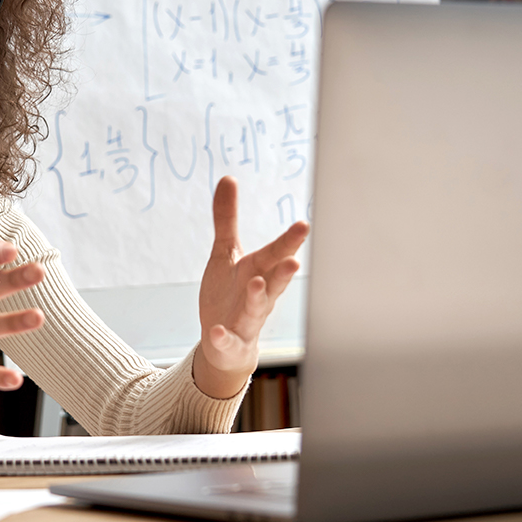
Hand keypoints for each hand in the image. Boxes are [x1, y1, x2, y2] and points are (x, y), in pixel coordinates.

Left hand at [194, 176, 308, 399]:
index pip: (275, 254)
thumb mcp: (225, 254)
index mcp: (259, 271)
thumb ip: (227, 219)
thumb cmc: (232, 293)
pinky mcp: (230, 341)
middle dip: (283, 272)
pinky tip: (217, 331)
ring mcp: (246, 320)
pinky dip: (223, 336)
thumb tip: (228, 178)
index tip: (304, 225)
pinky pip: (228, 339)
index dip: (289, 242)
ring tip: (256, 284)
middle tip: (294, 261)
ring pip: (257, 310)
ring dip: (258, 298)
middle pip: (273, 282)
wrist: (225, 343)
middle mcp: (258, 295)